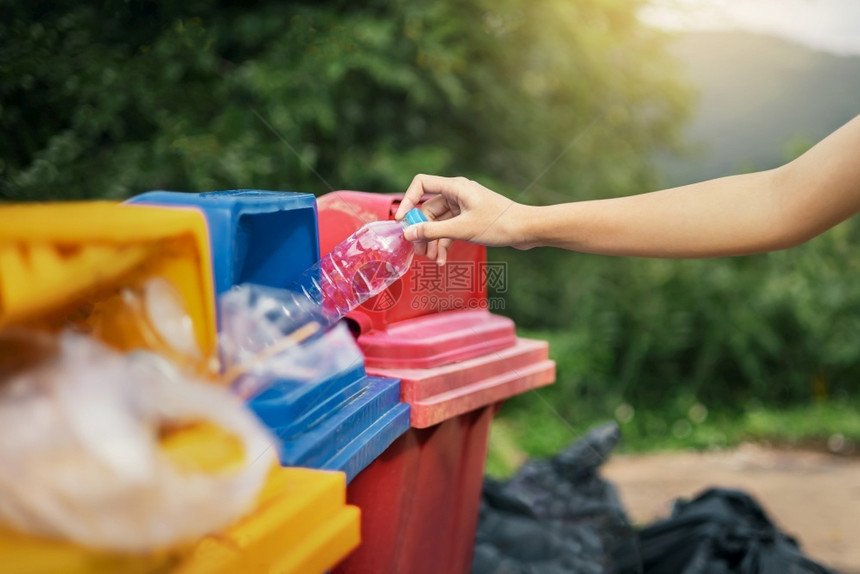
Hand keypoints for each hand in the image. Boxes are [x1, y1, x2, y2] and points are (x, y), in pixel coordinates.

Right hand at [395, 174, 533, 264]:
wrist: (527, 230)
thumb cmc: (498, 224)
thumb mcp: (462, 229)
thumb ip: (432, 231)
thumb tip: (407, 233)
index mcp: (455, 187)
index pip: (421, 184)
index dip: (408, 201)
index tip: (401, 221)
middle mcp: (457, 194)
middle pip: (428, 209)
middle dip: (421, 231)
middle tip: (417, 251)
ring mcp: (463, 207)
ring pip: (438, 222)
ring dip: (433, 241)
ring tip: (431, 260)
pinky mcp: (469, 219)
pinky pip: (450, 229)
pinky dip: (445, 243)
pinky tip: (442, 260)